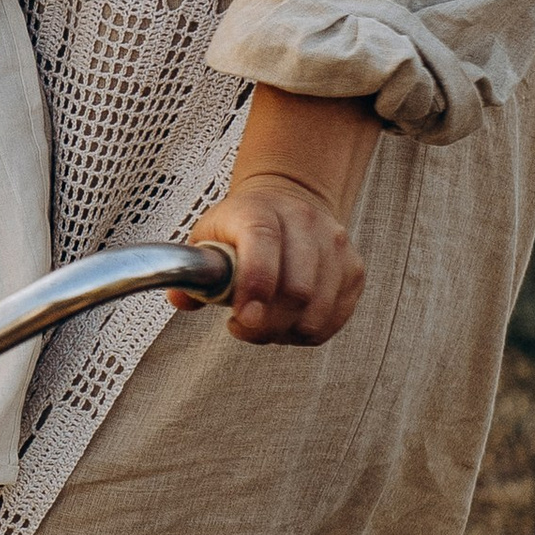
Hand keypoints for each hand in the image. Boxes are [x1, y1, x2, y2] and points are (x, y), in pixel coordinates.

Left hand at [183, 170, 365, 345]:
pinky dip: (308, 332)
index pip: (263, 241)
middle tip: (244, 324)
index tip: (242, 318)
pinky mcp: (354, 269)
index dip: (255, 284)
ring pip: (317, 308)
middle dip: (267, 323)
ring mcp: (335, 244)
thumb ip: (193, 272)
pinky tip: (288, 323)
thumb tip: (181, 299)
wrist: (289, 202)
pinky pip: (334, 318)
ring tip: (265, 323)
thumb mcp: (208, 237)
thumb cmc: (241, 228)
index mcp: (259, 209)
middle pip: (296, 287)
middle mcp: (304, 221)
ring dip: (286, 331)